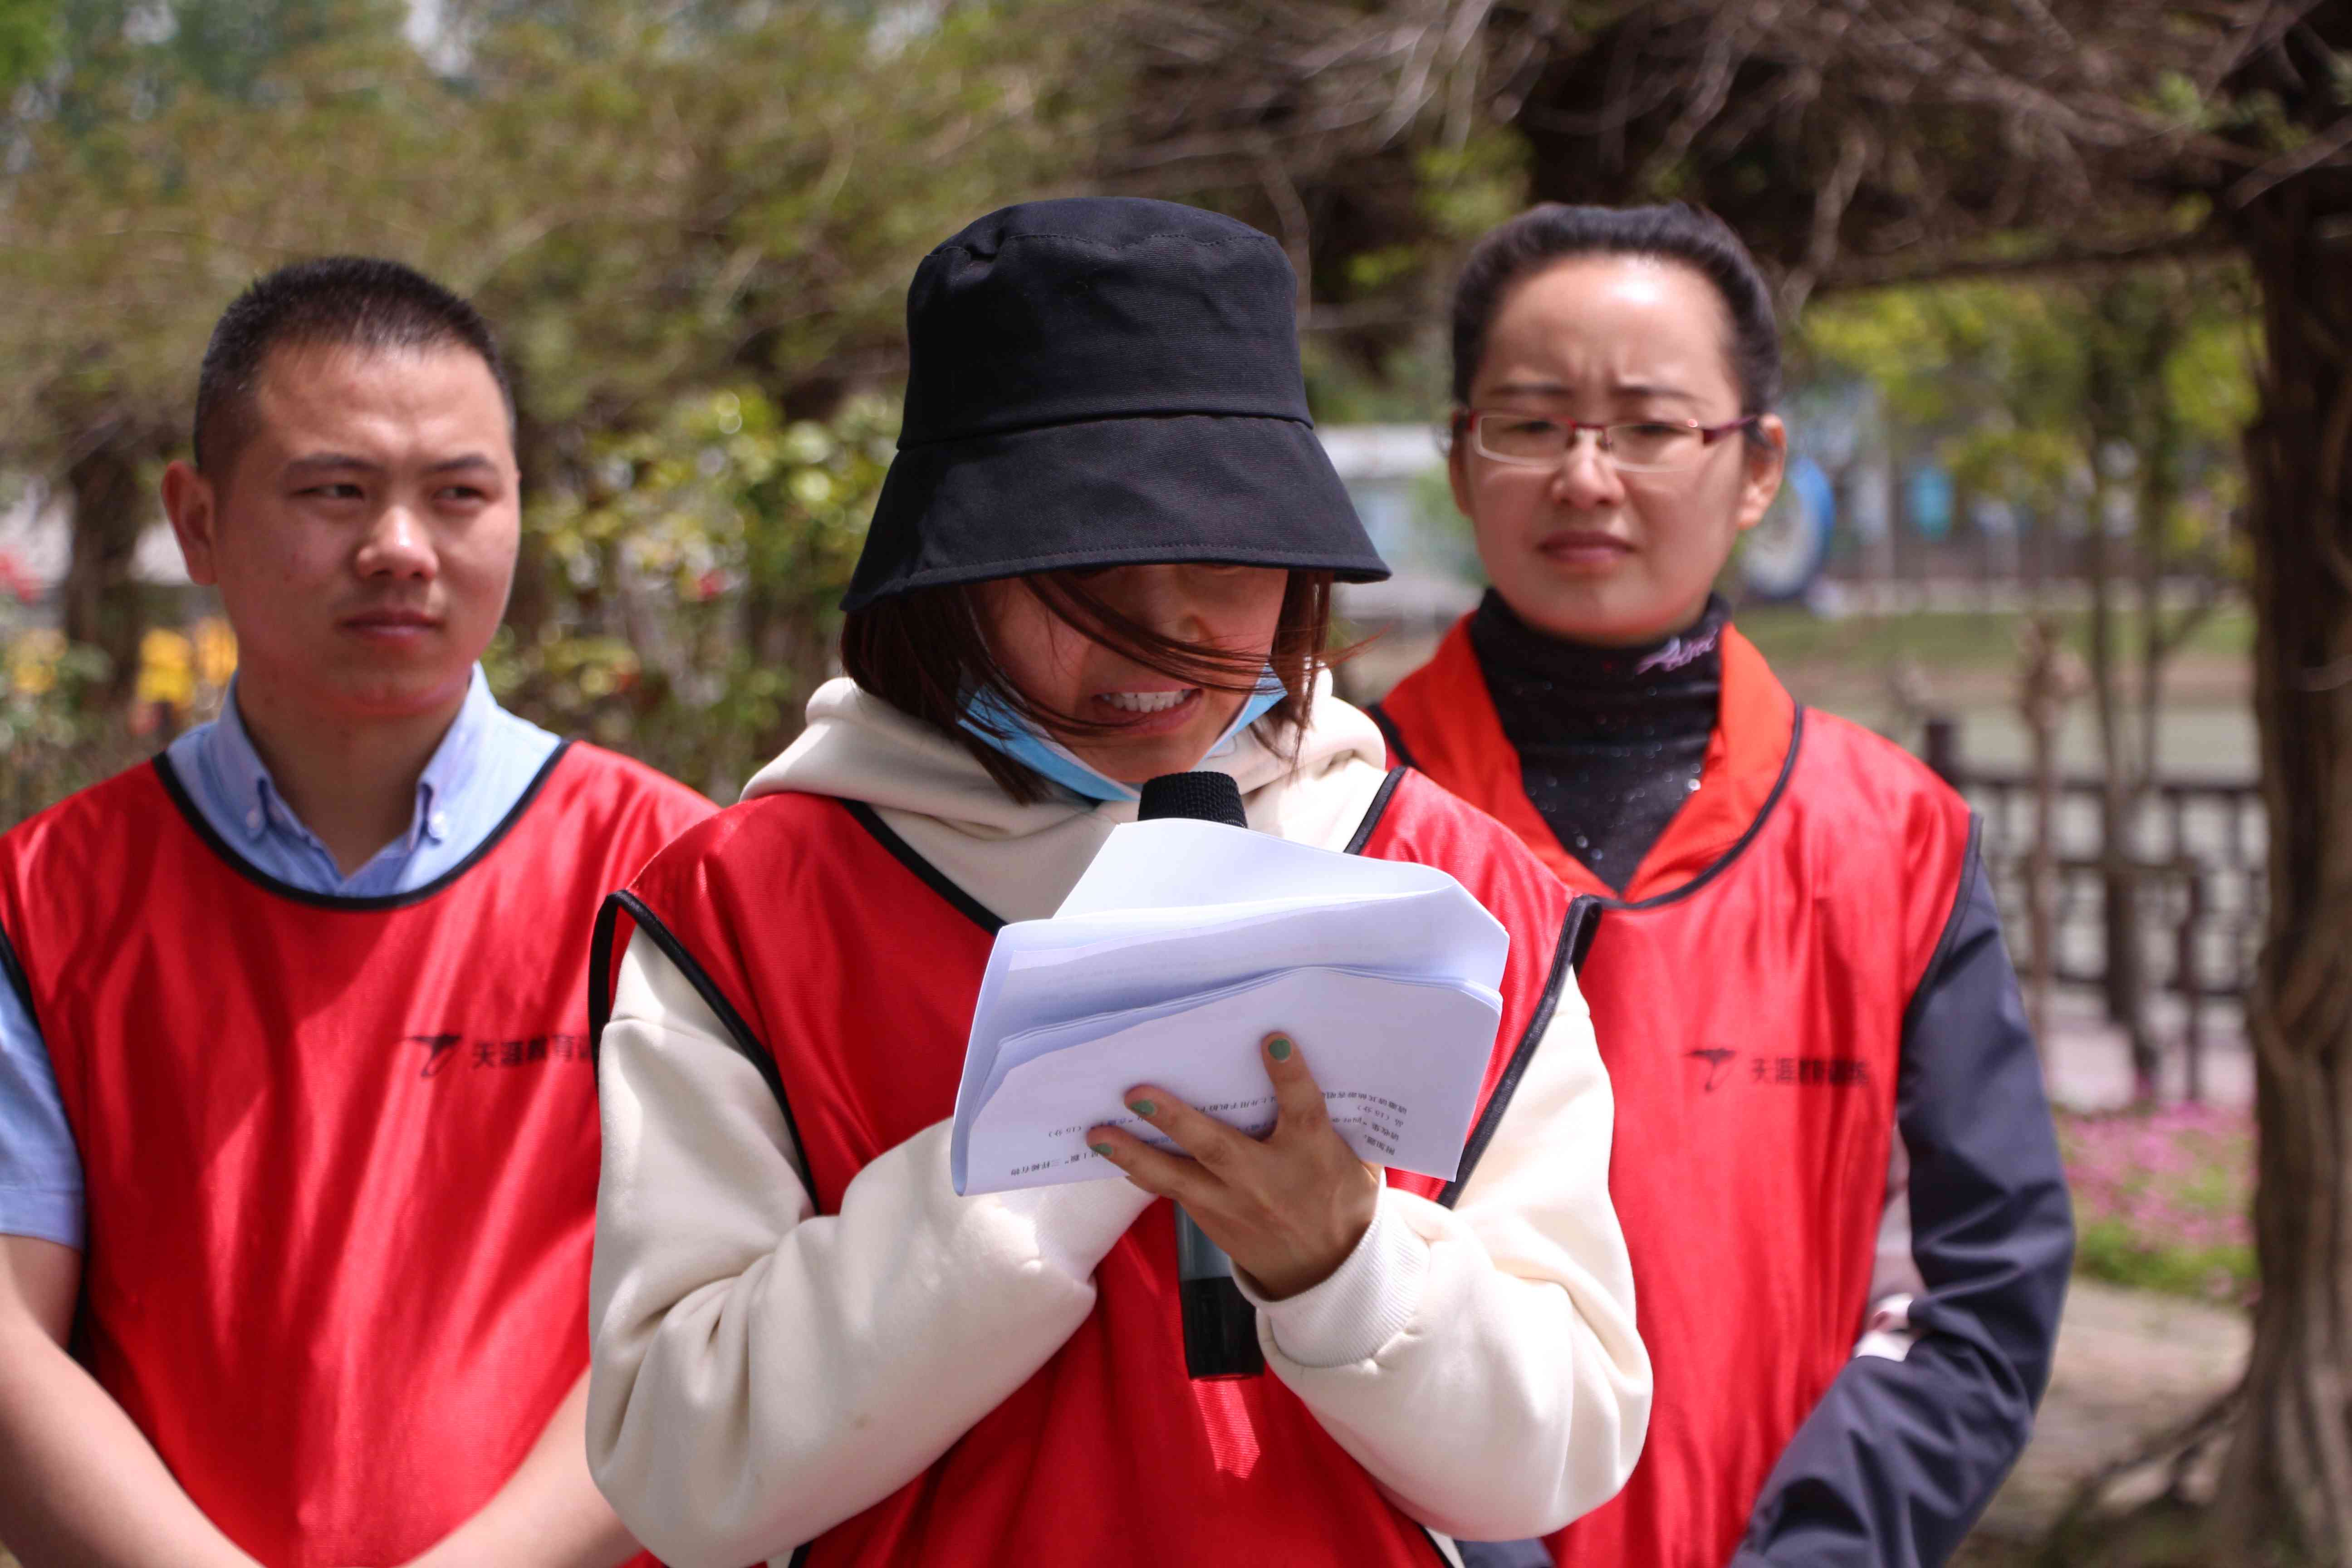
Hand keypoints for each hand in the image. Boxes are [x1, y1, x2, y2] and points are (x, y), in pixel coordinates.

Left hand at [1086, 1031, 1381, 1299]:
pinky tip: (1110, 1151)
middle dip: (1176, 1120)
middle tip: (1137, 1094)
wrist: (1325, 1273)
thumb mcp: (1355, 1160)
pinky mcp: (1209, 1218)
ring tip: (1096, 1133)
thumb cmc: (1339, 1199)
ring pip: (1176, 1177)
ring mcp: (1232, 1204)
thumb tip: (1322, 1062)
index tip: (1272, 1040)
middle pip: (1217, 1147)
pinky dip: (1139, 1171)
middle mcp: (1266, 1179)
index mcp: (1311, 1154)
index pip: (1303, 1109)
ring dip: (1134, 1155)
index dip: (1289, 1075)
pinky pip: (1169, 1191)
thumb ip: (1337, 1120)